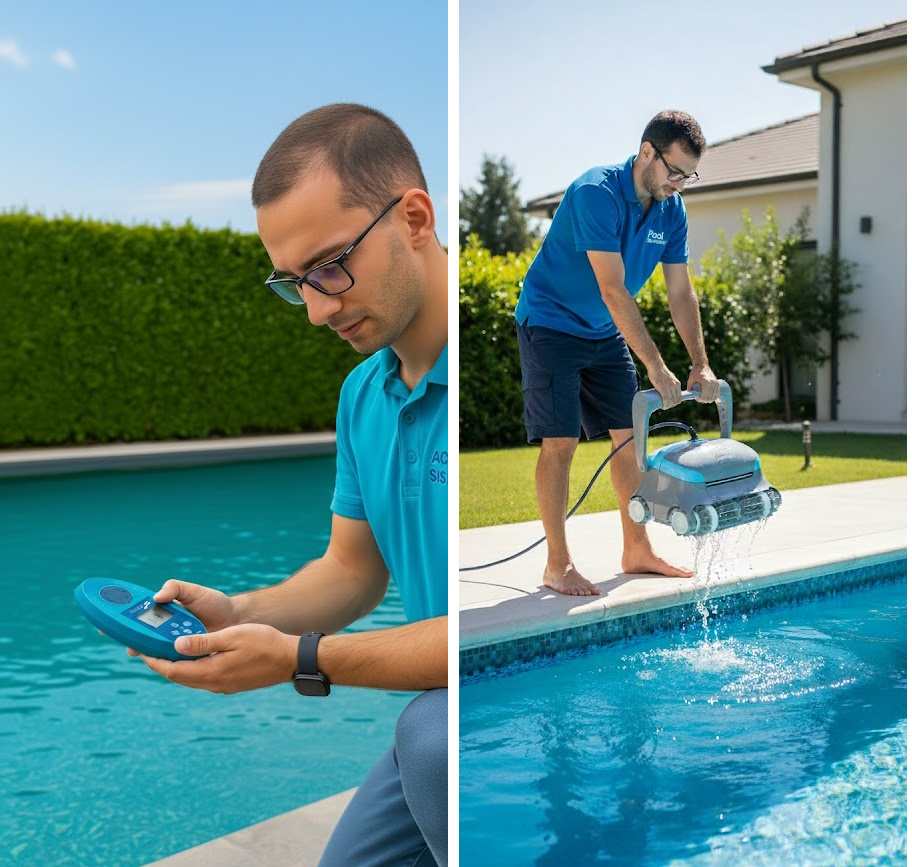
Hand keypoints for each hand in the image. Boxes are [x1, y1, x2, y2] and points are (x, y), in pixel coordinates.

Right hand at [123, 579, 237, 658]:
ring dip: (147, 653)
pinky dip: (166, 663)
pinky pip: (173, 662)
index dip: (120, 623)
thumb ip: (175, 588)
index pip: (137, 619)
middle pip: (141, 639)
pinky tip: (164, 662)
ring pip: (154, 652)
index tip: (105, 626)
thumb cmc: (213, 603)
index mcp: (163, 615)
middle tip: (128, 643)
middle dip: (130, 641)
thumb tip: (156, 597)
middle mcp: (165, 632)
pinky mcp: (187, 657)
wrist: (236, 618)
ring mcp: (175, 645)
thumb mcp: (193, 591)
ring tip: (143, 652)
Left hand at [138, 624, 297, 693]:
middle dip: (162, 663)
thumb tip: (176, 645)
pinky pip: (202, 678)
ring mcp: (222, 686)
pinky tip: (193, 655)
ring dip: (177, 666)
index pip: (172, 670)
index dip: (155, 660)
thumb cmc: (265, 643)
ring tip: (167, 649)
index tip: (142, 649)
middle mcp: (213, 684)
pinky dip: (191, 668)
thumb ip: (203, 642)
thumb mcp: (233, 636)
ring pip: (190, 678)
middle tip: (149, 647)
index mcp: (211, 672)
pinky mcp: (230, 684)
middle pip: (178, 677)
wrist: (290, 660)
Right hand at [646, 363, 681, 409]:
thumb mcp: (670, 378)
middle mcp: (675, 386)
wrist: (656, 366)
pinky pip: (666, 399)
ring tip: (664, 407)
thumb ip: (671, 384)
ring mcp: (669, 388)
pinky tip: (663, 406)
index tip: (671, 404)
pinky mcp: (662, 388)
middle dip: (671, 405)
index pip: (680, 397)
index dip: (676, 402)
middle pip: (675, 400)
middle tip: (666, 406)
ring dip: (668, 406)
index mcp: (678, 384)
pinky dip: (665, 404)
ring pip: (671, 401)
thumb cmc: (661, 372)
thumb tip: (669, 390)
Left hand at [687, 365, 719, 402]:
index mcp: (705, 382)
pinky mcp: (717, 383)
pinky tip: (710, 397)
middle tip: (700, 399)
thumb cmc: (695, 373)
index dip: (700, 399)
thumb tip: (689, 397)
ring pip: (714, 396)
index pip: (705, 396)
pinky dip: (714, 396)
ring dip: (709, 399)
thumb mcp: (690, 380)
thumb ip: (689, 389)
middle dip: (704, 400)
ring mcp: (715, 383)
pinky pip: (718, 393)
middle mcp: (712, 382)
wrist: (702, 365)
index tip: (697, 399)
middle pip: (710, 397)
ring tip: (704, 398)